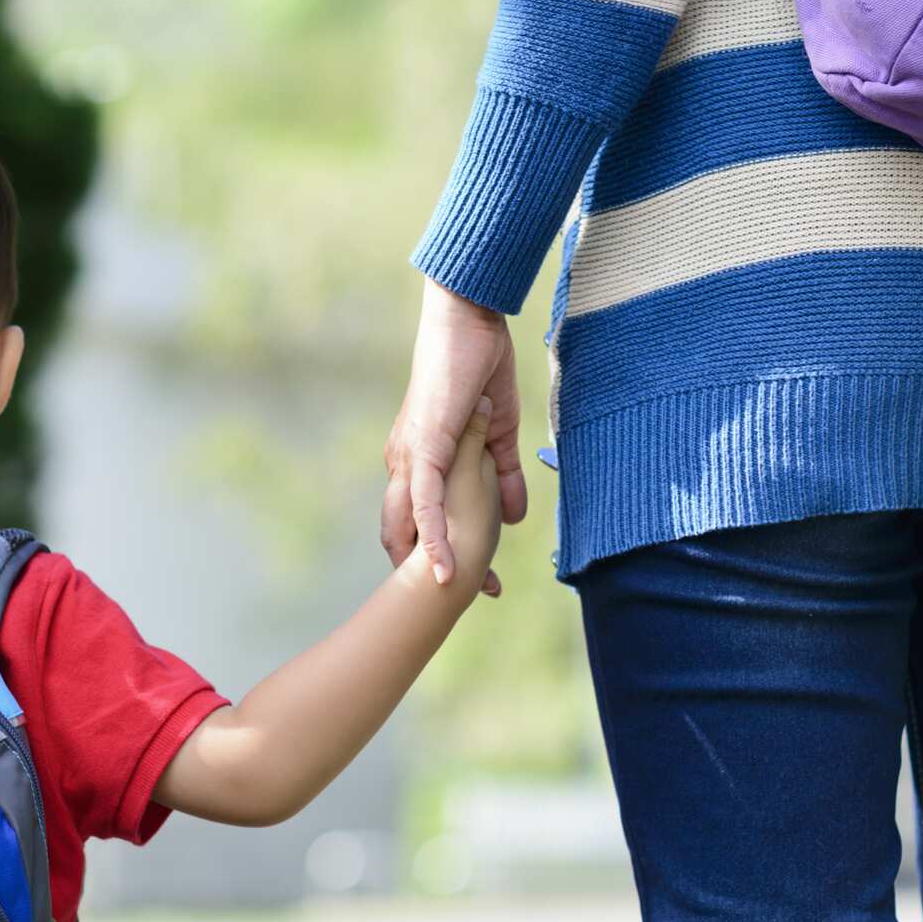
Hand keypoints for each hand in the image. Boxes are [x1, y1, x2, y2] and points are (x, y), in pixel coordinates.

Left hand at [383, 278, 527, 593]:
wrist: (467, 321)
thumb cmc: (476, 367)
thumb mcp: (498, 433)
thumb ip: (505, 475)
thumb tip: (517, 516)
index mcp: (419, 462)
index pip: (422, 522)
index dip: (441, 557)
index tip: (471, 587)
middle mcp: (405, 466)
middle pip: (406, 536)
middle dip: (431, 573)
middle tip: (467, 600)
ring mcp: (411, 458)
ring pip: (412, 527)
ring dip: (431, 567)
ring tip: (453, 600)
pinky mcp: (424, 448)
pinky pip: (425, 503)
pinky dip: (434, 538)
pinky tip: (444, 570)